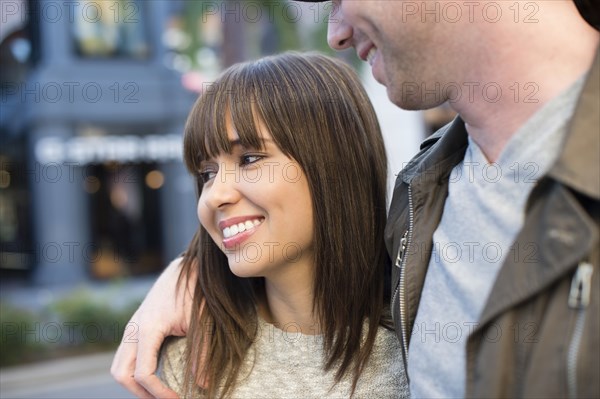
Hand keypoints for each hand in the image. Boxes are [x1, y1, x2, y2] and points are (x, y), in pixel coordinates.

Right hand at [111, 257, 194, 397]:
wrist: (185, 269)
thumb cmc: (194, 292)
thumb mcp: (201, 322)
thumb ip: (201, 353)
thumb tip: (204, 385)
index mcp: (148, 328)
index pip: (143, 373)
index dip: (158, 392)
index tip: (177, 398)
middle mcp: (134, 329)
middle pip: (121, 374)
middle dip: (141, 392)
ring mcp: (131, 328)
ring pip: (119, 367)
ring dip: (134, 384)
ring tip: (159, 393)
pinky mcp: (135, 328)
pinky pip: (125, 357)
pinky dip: (134, 371)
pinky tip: (156, 377)